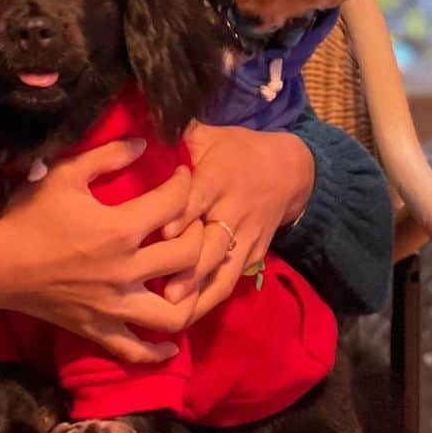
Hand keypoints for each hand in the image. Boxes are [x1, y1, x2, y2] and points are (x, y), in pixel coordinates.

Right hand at [0, 138, 203, 365]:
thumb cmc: (28, 215)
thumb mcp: (65, 175)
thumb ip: (107, 156)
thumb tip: (144, 143)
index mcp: (120, 229)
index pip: (174, 204)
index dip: (184, 183)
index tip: (182, 175)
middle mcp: (125, 271)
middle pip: (188, 257)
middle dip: (200, 235)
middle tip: (194, 223)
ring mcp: (113, 305)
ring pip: (174, 313)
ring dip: (192, 297)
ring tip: (193, 280)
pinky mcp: (98, 328)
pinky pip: (136, 350)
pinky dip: (158, 351)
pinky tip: (171, 344)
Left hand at [162, 123, 313, 321]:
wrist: (290, 170)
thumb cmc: (238, 150)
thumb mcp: (210, 134)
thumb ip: (177, 130)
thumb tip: (141, 116)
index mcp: (218, 178)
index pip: (199, 198)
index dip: (182, 215)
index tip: (162, 233)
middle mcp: (232, 210)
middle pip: (212, 242)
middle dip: (189, 267)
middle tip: (161, 290)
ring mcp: (245, 235)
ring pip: (223, 268)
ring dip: (198, 291)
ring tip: (171, 312)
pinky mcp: (252, 253)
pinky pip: (231, 280)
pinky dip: (211, 298)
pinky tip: (188, 316)